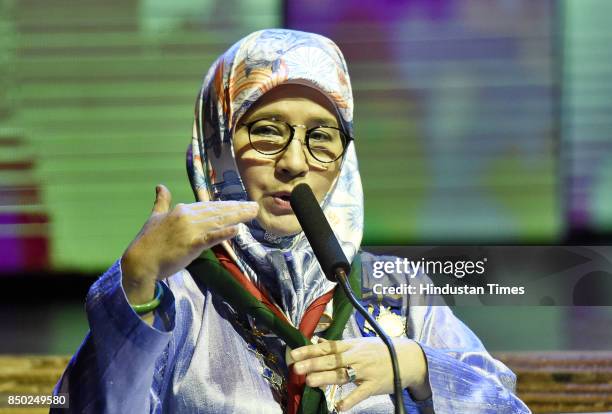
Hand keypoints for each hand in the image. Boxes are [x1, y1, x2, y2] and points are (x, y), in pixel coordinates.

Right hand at [121, 184, 258, 304]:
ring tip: (253, 213)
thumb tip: (161, 186)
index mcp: (181, 210)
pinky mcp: (191, 245)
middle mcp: (187, 217)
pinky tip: (237, 229)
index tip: (241, 205)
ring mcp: (190, 231)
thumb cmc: (148, 241)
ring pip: (218, 222)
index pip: (209, 206)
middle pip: (218, 212)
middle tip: (255, 207)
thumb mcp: (155, 217)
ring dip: (237, 217)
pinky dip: (224, 233)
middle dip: (238, 209)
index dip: (226, 205)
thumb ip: (162, 202)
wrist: (139, 262)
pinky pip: (210, 238)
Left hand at [291, 337, 429, 411]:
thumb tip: (318, 341)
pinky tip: (339, 407)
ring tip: (310, 382)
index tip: (294, 353)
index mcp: (351, 345)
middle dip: (313, 363)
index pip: (327, 347)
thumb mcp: (359, 343)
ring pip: (343, 374)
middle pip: (332, 360)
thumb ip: (338, 345)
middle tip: (296, 367)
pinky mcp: (374, 385)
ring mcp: (365, 371)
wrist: (407, 358)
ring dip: (326, 378)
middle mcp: (356, 356)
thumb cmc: (380, 350)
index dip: (310, 350)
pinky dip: (350, 400)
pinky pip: (360, 394)